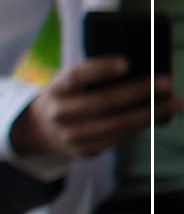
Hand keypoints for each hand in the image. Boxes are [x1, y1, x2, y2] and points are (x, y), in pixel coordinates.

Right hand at [10, 58, 178, 160]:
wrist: (43, 128)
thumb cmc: (71, 95)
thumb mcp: (72, 82)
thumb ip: (96, 76)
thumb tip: (142, 75)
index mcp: (56, 89)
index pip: (76, 76)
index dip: (99, 69)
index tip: (126, 63)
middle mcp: (59, 113)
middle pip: (103, 102)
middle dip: (138, 92)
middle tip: (166, 82)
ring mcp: (71, 136)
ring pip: (116, 124)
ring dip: (150, 113)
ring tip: (174, 102)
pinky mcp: (85, 151)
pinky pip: (118, 137)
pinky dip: (140, 126)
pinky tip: (158, 117)